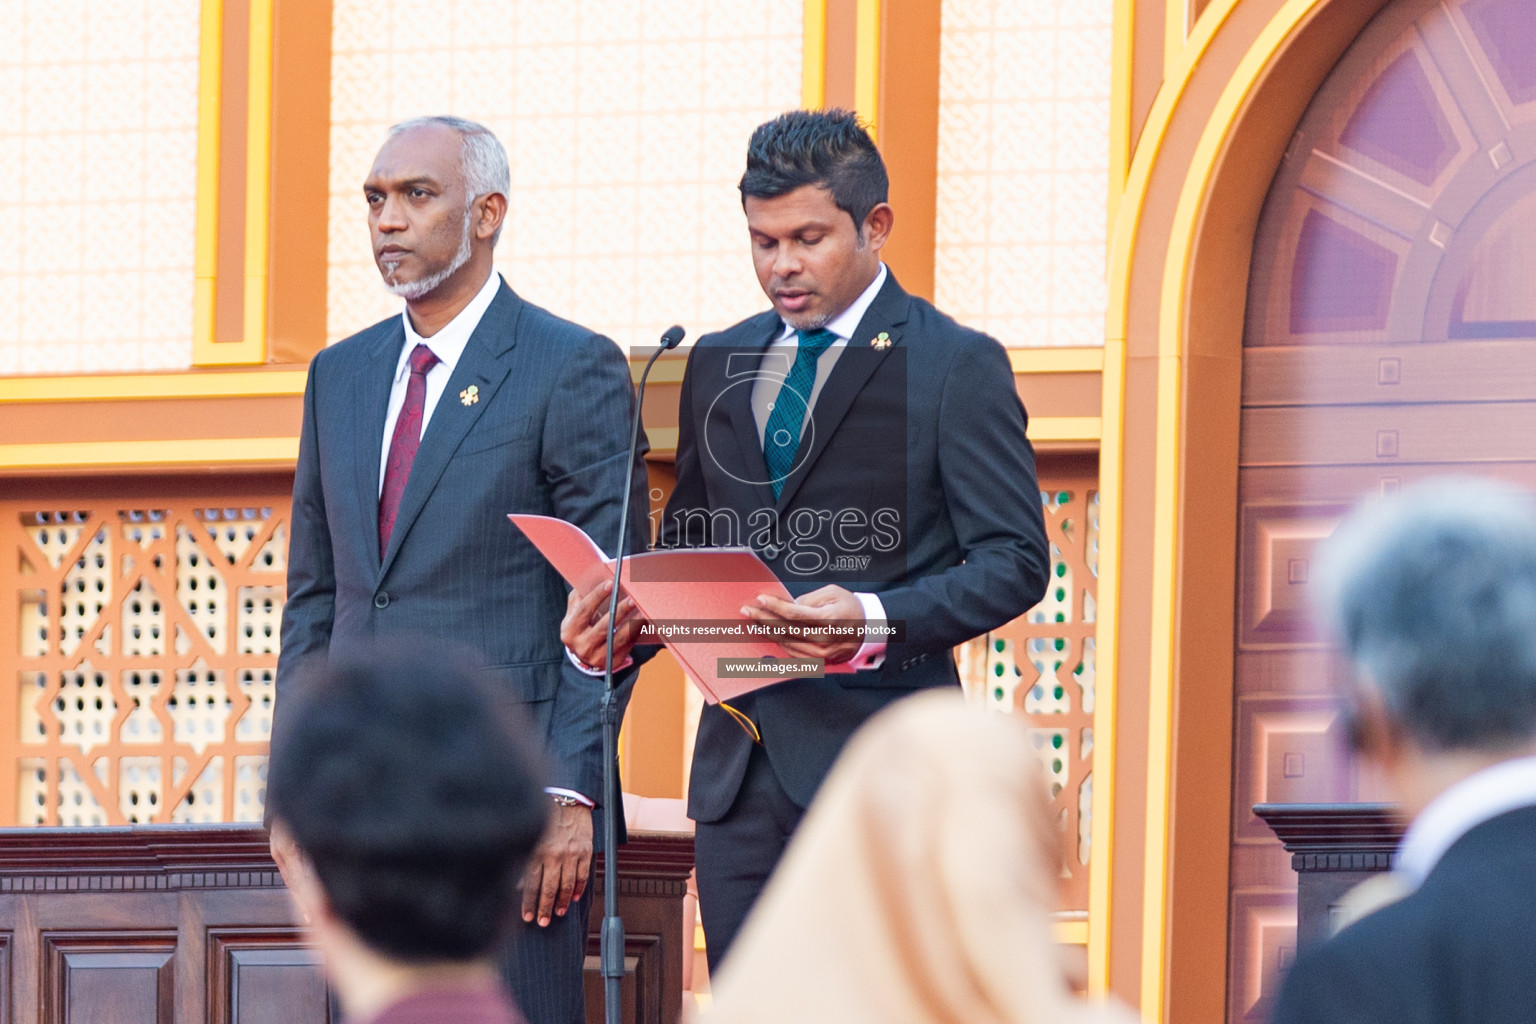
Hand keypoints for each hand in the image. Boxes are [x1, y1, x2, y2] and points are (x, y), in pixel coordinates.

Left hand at [521, 802, 592, 927]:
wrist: (568, 798)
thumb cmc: (546, 817)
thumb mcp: (531, 837)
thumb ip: (523, 860)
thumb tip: (515, 885)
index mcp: (537, 851)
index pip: (531, 884)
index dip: (528, 903)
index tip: (527, 917)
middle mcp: (554, 854)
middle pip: (549, 888)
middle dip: (544, 908)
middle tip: (542, 922)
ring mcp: (571, 853)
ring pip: (567, 885)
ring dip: (563, 902)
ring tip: (559, 913)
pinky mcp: (586, 850)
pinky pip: (583, 874)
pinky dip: (580, 888)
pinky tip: (576, 898)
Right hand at [560, 579, 644, 668]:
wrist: (582, 657)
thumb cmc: (580, 628)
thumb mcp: (573, 615)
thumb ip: (579, 598)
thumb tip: (592, 577)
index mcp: (570, 630)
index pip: (584, 610)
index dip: (597, 596)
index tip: (611, 583)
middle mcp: (582, 645)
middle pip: (603, 626)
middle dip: (619, 611)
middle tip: (632, 598)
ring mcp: (598, 656)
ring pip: (618, 638)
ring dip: (632, 623)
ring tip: (642, 610)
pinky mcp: (612, 662)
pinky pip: (628, 645)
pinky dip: (637, 632)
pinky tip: (644, 621)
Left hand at [743, 584, 864, 663]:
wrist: (870, 628)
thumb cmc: (852, 608)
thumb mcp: (833, 593)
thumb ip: (808, 600)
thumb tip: (787, 605)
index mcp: (827, 619)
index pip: (793, 613)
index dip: (774, 606)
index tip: (760, 599)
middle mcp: (824, 639)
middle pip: (785, 629)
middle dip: (763, 619)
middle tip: (748, 611)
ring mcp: (822, 653)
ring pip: (787, 643)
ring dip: (768, 632)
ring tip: (756, 622)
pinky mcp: (821, 661)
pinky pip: (794, 654)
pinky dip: (781, 644)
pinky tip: (772, 635)